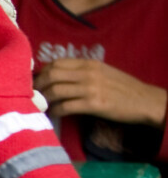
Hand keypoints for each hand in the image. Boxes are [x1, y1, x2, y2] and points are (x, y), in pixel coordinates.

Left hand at [35, 59, 167, 127]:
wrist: (145, 101)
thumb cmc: (123, 88)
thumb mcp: (102, 72)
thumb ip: (81, 71)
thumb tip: (56, 76)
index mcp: (89, 64)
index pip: (56, 63)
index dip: (42, 72)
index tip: (36, 81)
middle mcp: (88, 73)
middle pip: (52, 75)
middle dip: (38, 85)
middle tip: (32, 94)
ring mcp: (91, 88)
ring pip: (56, 91)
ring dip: (44, 99)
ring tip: (41, 105)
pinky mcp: (95, 104)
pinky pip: (66, 107)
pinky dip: (56, 111)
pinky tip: (54, 114)